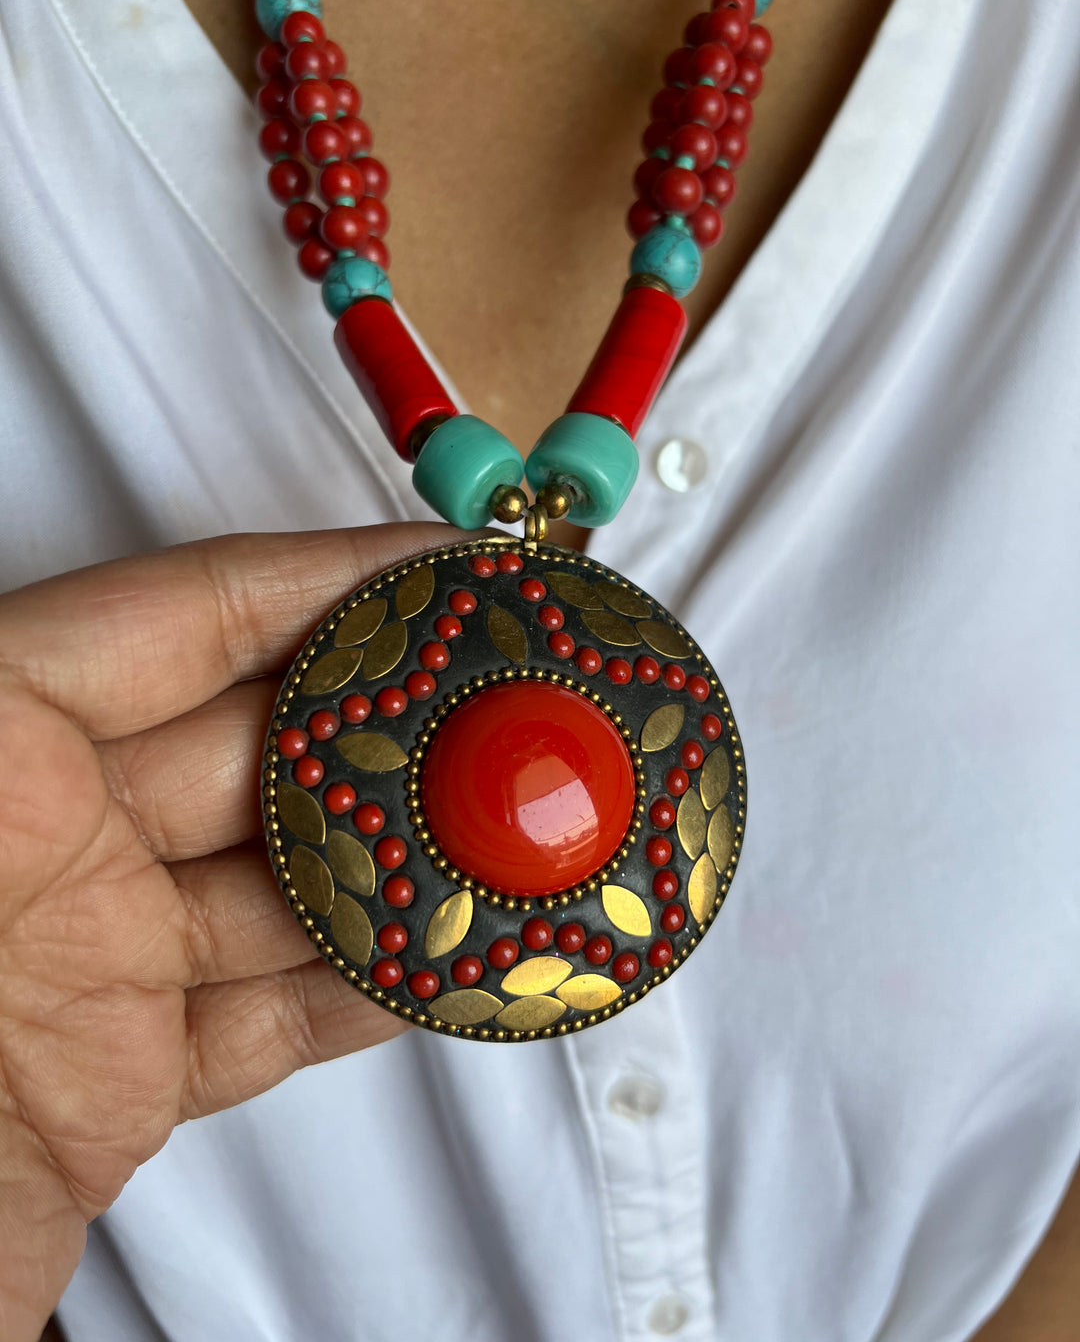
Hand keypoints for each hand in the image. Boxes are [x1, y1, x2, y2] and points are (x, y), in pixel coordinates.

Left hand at [0, 525, 456, 1340]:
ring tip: (510, 846)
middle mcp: (40, 842)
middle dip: (397, 727)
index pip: (185, 615)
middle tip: (511, 716)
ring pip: (283, 884)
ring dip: (405, 870)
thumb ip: (32, 722)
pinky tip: (440, 960)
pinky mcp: (115, 1071)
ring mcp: (84, 956)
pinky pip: (268, 1010)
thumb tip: (225, 675)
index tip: (445, 575)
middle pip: (262, 747)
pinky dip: (363, 989)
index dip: (328, 582)